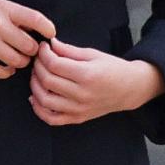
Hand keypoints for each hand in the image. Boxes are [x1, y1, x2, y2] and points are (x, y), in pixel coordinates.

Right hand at [0, 0, 56, 78]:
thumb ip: (17, 16)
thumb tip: (41, 30)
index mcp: (5, 8)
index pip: (36, 19)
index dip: (48, 29)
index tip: (50, 35)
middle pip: (29, 46)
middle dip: (33, 50)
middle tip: (29, 49)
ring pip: (17, 61)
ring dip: (21, 62)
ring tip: (18, 58)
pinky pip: (0, 71)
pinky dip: (7, 72)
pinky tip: (7, 67)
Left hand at [29, 38, 164, 125]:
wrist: (129, 89)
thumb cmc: (113, 69)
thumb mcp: (93, 54)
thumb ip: (69, 50)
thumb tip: (50, 44)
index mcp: (87, 75)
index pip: (54, 65)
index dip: (44, 54)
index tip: (43, 47)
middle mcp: (82, 94)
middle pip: (47, 81)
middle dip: (38, 67)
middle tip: (39, 60)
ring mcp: (79, 109)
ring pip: (45, 100)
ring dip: (35, 86)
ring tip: (37, 75)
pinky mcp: (77, 118)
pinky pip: (52, 119)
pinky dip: (39, 109)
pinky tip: (36, 97)